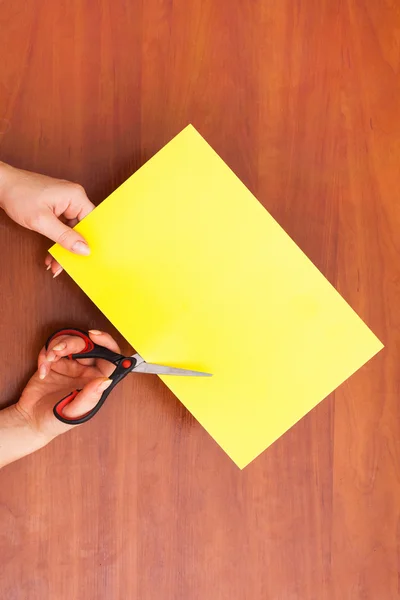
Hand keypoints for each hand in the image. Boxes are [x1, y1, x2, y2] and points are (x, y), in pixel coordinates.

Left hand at [0, 161, 93, 276]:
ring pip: (72, 231)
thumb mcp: (42, 221)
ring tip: (55, 263)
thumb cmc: (18, 195)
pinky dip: (58, 240)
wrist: (1, 185)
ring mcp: (66, 203)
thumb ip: (64, 237)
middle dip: (74, 248)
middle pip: (82, 228)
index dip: (91, 241)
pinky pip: (64, 227)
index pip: (93, 222)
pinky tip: (51, 253)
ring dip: (64, 247)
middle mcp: (74, 198)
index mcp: (76, 196)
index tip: (87, 257)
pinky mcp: (58, 207)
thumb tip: (84, 249)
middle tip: (67, 264)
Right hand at [16, 330, 119, 440]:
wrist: (31, 421)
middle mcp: (86, 370)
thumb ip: (89, 397)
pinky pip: (52, 348)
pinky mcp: (54, 362)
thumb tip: (106, 381)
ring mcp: (71, 365)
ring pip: (70, 342)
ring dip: (57, 345)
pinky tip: (43, 370)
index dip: (106, 342)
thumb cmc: (56, 421)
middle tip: (59, 350)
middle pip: (87, 345)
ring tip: (49, 359)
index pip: (110, 356)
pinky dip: (45, 355)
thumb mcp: (74, 413)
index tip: (93, 335)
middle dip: (72, 343)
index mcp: (97, 380)